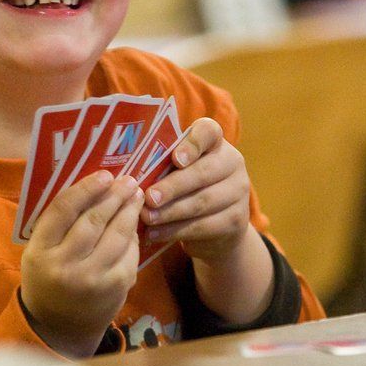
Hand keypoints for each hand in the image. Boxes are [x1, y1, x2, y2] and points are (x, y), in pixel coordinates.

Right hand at [20, 171, 141, 357]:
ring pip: (117, 234)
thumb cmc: (48, 277)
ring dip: (129, 210)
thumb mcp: (40, 250)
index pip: (63, 209)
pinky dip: (134, 235)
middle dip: (114, 195)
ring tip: (135, 195)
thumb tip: (93, 185)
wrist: (59, 326)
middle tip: (128, 180)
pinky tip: (134, 223)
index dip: (86, 188)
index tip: (104, 175)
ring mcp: (92, 278)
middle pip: (94, 220)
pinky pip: (129, 252)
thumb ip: (58, 222)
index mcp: (39, 251)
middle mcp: (64, 266)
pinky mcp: (115, 287)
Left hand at [141, 118, 252, 262]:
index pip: (209, 132)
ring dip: (171, 212)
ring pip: (203, 201)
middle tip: (148, 197)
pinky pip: (204, 225)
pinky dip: (176, 231)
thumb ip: (161, 165)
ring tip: (146, 217)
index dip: (192, 144)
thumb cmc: (185, 187)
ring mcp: (239, 192)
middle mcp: (232, 162)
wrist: (216, 225)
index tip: (175, 158)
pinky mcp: (237, 219)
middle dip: (173, 186)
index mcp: (215, 142)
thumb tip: (126, 174)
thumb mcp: (177, 170)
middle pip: (203, 172)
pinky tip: (155, 234)